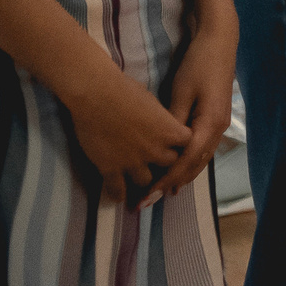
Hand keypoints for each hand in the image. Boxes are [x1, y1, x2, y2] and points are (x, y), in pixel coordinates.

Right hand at [60, 64, 192, 205]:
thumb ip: (159, 118)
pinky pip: (118, 191)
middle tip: (157, 161)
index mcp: (168, 131)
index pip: (188, 145)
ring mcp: (132, 162)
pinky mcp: (110, 169)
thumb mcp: (152, 101)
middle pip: (170, 165)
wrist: (97, 94)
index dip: (183, 144)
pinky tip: (118, 195)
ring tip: (138, 178)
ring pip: (146, 181)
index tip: (178, 142)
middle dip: (165, 162)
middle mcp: (155, 150)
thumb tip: (160, 121)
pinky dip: (118, 194)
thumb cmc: (125, 89)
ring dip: (143, 178)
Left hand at [150, 13, 236, 200]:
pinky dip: (191, 161)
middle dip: (174, 183)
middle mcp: (218, 129)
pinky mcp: (217, 117)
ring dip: (184, 175)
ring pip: (201, 158)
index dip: (167, 179)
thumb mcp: (181, 91)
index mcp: (209, 124)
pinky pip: (204, 148)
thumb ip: (173, 121)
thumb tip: (162, 146)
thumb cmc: (198, 64)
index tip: (149, 194)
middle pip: (196, 165)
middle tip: (150, 199)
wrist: (220, 42)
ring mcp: (220, 124)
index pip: (186, 161)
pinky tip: (180, 167)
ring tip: (165, 190)